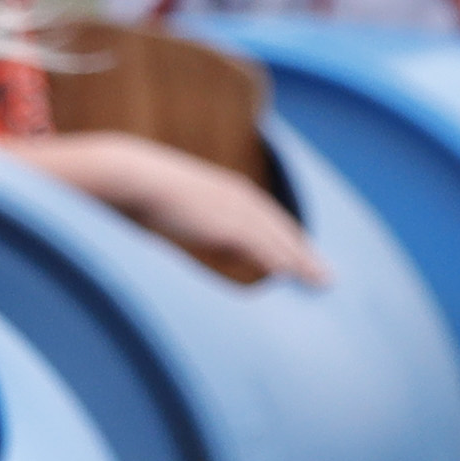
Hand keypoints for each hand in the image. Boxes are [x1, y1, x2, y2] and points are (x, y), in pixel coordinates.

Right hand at [115, 146, 330, 288]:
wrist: (133, 178)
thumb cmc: (146, 191)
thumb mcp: (180, 207)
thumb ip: (199, 224)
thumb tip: (207, 241)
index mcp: (231, 190)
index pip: (270, 218)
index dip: (289, 240)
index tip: (304, 259)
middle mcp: (241, 197)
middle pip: (283, 229)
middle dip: (305, 253)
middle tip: (326, 277)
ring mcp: (235, 209)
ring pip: (279, 240)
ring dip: (301, 262)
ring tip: (320, 282)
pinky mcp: (227, 224)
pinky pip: (261, 247)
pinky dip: (279, 262)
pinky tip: (290, 278)